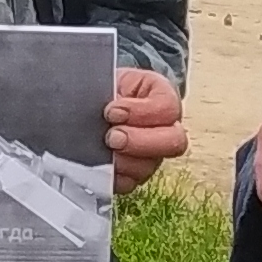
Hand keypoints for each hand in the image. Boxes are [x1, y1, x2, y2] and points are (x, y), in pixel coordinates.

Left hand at [107, 68, 187, 191]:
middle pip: (174, 142)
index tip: (111, 111)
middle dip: (139, 142)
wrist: (87, 104)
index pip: (167, 109)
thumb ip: (108, 87)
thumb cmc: (101, 88)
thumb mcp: (106, 78)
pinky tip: (97, 164)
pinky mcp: (133, 174)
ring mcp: (151, 155)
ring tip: (100, 150)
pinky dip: (113, 176)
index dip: (140, 112)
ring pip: (149, 166)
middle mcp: (165, 129)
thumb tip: (99, 105)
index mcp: (162, 97)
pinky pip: (130, 183)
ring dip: (122, 161)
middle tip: (111, 137)